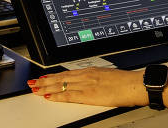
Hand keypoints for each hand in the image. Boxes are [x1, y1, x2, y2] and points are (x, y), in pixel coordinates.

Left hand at [27, 68, 145, 106]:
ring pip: (61, 85)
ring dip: (46, 87)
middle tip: (33, 83)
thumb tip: (92, 83)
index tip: (44, 77)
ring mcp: (86, 84)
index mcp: (91, 71)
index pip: (67, 73)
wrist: (135, 84)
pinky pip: (69, 96)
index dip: (53, 76)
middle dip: (45, 81)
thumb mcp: (108, 76)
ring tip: (35, 89)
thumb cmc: (126, 82)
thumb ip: (97, 79)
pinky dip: (57, 96)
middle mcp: (86, 75)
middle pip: (60, 78)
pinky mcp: (89, 94)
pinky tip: (49, 97)